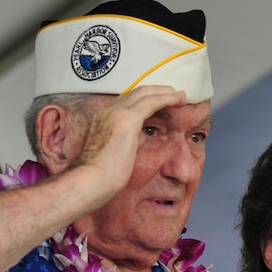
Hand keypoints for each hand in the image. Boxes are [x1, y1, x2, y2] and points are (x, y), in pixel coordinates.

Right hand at [70, 85, 187, 195]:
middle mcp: (108, 111)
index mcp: (104, 118)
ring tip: (181, 96)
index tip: (162, 101)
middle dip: (158, 91)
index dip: (147, 99)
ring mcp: (116, 113)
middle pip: (137, 92)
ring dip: (165, 92)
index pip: (128, 101)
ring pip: (145, 93)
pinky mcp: (126, 119)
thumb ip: (130, 140)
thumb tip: (143, 136)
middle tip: (176, 94)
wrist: (91, 181)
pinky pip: (151, 102)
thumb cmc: (102, 175)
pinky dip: (166, 98)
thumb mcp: (118, 152)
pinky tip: (178, 99)